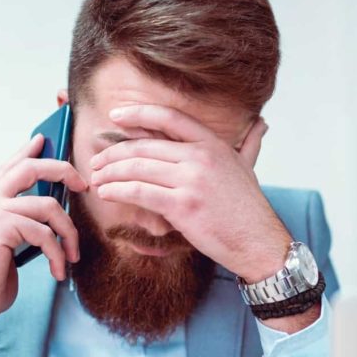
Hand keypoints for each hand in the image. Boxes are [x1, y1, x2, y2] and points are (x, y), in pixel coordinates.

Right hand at [0, 135, 87, 341]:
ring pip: (48, 206)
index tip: (45, 139)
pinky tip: (58, 272)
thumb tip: (53, 211)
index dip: (28, 150)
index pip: (11, 166)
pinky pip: (44, 233)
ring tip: (72, 256)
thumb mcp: (9, 245)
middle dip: (63, 170)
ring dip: (69, 233)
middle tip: (84, 185)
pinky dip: (58, 255)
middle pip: (30, 168)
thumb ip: (24, 224)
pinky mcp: (1, 230)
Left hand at [87, 105, 290, 283]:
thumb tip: (261, 125)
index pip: (169, 118)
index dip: (138, 114)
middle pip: (144, 146)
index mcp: (213, 144)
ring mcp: (191, 180)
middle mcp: (201, 157)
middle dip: (113, 152)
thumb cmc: (250, 210)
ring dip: (109, 172)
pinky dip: (117, 190)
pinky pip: (139, 192)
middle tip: (96, 160)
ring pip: (137, 168)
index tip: (115, 115)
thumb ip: (249, 144)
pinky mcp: (182, 206)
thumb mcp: (248, 168)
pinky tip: (106, 193)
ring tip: (96, 179)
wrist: (259, 242)